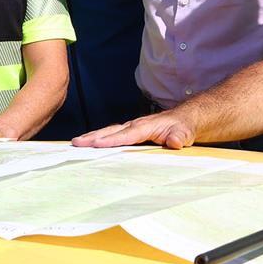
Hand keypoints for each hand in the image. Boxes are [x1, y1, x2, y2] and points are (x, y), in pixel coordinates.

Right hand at [72, 111, 195, 148]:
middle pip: (111, 131)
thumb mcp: (186, 132)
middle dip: (93, 136)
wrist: (186, 119)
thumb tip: (175, 141)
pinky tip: (89, 144)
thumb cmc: (184, 126)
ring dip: (92, 137)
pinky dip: (99, 138)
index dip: (112, 140)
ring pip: (109, 131)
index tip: (96, 144)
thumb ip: (179, 136)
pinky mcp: (131, 132)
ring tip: (76, 143)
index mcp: (146, 126)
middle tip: (76, 143)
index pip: (127, 135)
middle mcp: (136, 125)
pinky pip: (113, 135)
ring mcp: (132, 128)